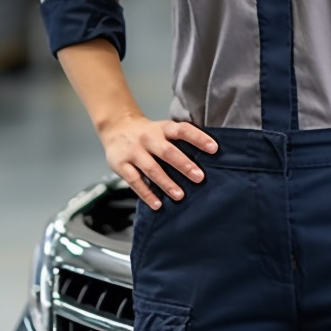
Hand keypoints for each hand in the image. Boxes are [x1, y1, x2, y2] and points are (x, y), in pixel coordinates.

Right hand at [99, 114, 218, 209]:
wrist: (116, 126)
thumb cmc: (147, 133)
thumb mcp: (163, 129)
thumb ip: (179, 141)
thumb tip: (205, 158)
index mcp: (163, 128)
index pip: (183, 130)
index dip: (199, 138)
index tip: (214, 148)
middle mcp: (149, 138)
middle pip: (168, 152)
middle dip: (184, 165)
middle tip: (199, 177)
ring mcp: (134, 151)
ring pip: (152, 168)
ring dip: (166, 183)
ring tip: (180, 195)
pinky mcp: (121, 164)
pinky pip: (135, 181)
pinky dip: (146, 194)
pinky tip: (157, 204)